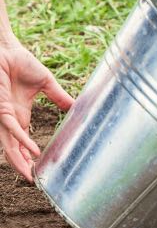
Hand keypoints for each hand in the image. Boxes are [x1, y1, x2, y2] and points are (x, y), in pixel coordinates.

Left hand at [0, 41, 73, 181]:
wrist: (5, 48)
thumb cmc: (21, 61)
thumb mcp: (47, 83)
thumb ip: (60, 97)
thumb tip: (78, 106)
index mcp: (19, 113)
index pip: (23, 139)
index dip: (28, 154)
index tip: (38, 167)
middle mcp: (10, 118)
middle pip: (14, 147)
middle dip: (21, 165)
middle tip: (33, 180)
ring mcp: (4, 114)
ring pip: (9, 144)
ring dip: (18, 160)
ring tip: (30, 175)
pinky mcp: (2, 108)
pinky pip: (12, 128)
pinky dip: (22, 140)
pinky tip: (32, 151)